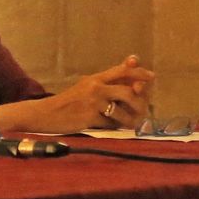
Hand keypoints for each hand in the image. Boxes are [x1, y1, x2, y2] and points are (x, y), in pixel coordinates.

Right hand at [14, 55, 155, 133]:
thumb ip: (106, 84)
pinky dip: (115, 128)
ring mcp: (92, 103)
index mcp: (96, 78)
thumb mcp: (86, 87)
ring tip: (132, 123)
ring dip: (130, 119)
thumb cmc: (69, 102)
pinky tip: (115, 128)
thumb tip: (133, 85)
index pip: (122, 70)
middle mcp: (95, 87)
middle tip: (144, 109)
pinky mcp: (89, 118)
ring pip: (121, 111)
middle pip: (127, 91)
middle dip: (140, 102)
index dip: (139, 72)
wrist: (47, 113)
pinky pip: (110, 124)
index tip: (151, 77)